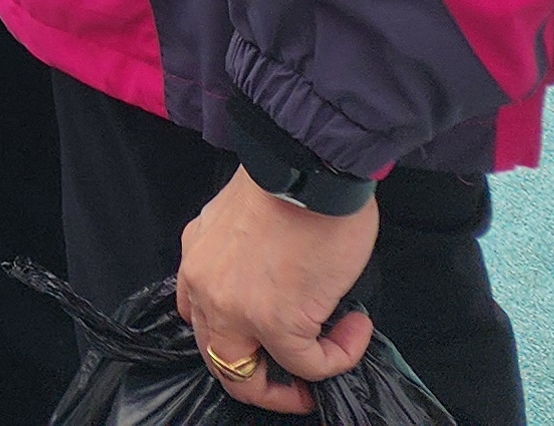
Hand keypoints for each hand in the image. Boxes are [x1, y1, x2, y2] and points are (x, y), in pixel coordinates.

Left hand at [178, 171, 378, 412]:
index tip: (272, 341)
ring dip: (290, 387)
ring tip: (329, 361)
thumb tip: (281, 286)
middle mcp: (204, 285)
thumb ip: (243, 258)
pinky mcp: (275, 322)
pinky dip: (339, 356)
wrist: (309, 166)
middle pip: (217, 357)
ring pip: (246, 378)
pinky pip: (308, 364)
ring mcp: (235, 308)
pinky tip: (357, 328)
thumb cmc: (291, 181)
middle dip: (260, 378)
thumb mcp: (242, 218)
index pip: (198, 317)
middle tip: (299, 378)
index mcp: (196, 256)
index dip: (238, 338)